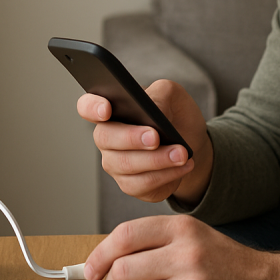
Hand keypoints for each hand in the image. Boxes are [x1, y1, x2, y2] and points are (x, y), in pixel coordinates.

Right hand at [77, 79, 212, 204]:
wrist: (191, 142)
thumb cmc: (174, 114)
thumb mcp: (172, 94)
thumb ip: (160, 95)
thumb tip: (154, 111)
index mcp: (111, 108)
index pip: (88, 106)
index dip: (92, 108)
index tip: (106, 110)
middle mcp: (107, 137)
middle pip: (105, 138)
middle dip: (131, 138)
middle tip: (156, 137)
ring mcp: (115, 163)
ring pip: (126, 165)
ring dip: (157, 160)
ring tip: (181, 154)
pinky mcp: (131, 184)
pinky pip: (143, 184)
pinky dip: (167, 175)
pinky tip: (184, 165)